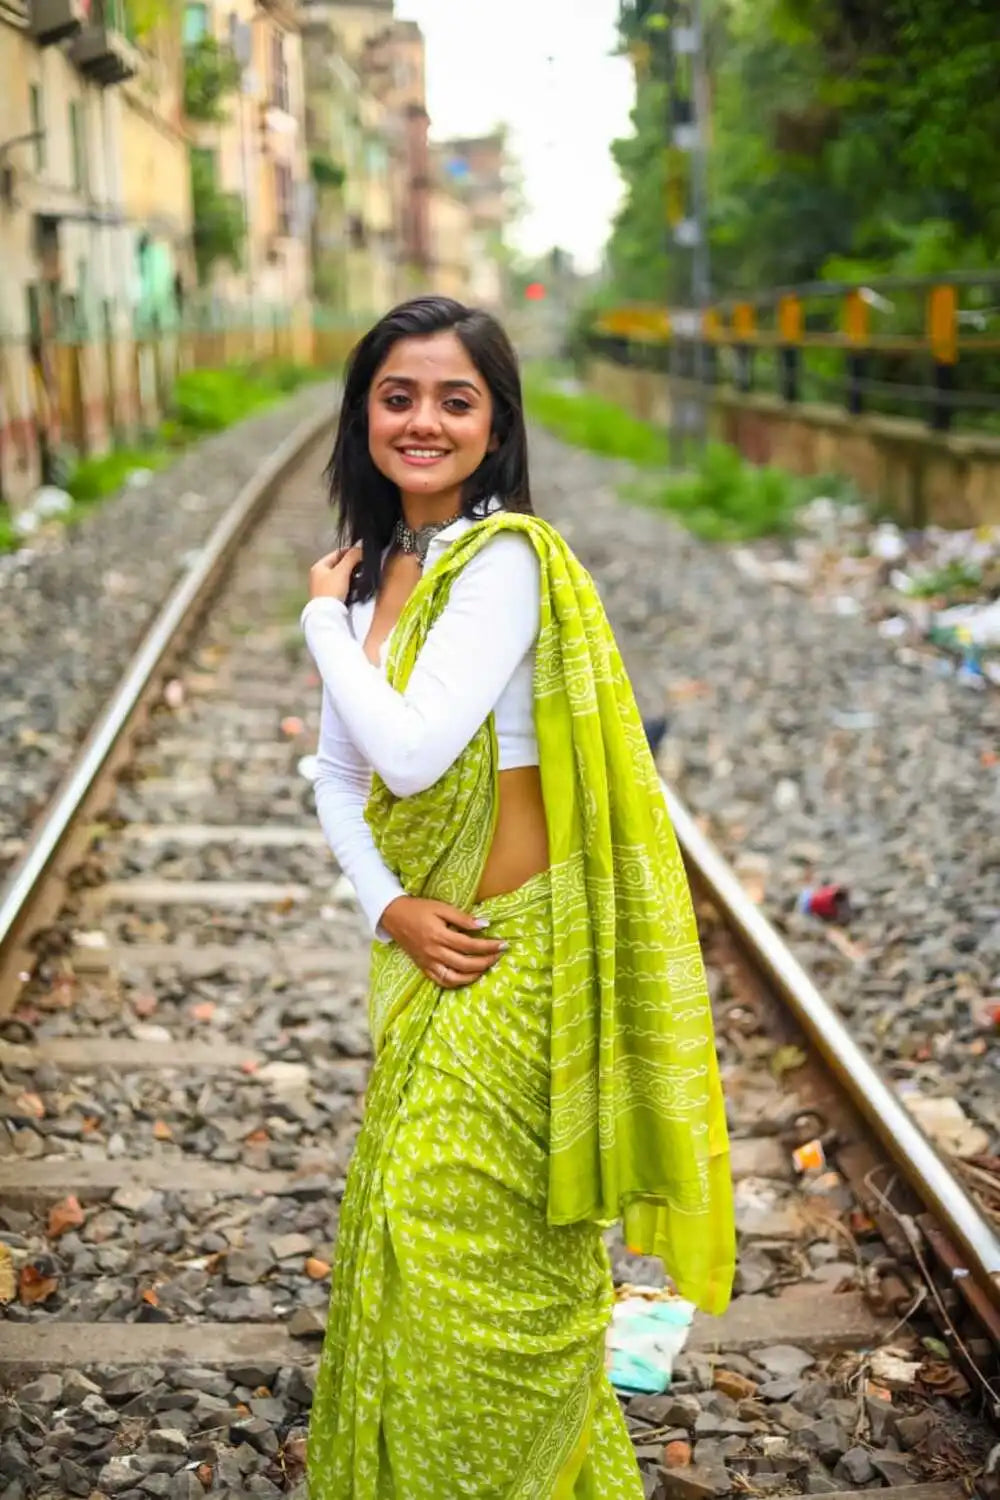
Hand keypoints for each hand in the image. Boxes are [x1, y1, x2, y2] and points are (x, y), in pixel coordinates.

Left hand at [309, 546, 362, 601]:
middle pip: (338, 565)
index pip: (336, 553)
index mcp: (319, 566)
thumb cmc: (332, 590)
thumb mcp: (342, 571)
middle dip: (351, 564)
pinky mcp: (329, 597)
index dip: (350, 551)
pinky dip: (348, 585)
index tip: (362, 552)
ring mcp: (323, 587)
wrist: (327, 614)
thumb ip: (352, 557)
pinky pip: (340, 586)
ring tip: (361, 576)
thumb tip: (360, 546)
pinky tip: (355, 587)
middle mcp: (318, 576)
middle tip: (363, 564)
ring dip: (351, 575)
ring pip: (340, 576)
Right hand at [380, 896, 504, 988]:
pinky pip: (443, 981)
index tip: (503, 944)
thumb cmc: (418, 909)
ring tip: (487, 966)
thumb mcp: (441, 907)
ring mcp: (428, 963)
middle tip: (500, 955)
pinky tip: (470, 976)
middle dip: (486, 961)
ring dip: (475, 974)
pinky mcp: (424, 968)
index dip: (488, 946)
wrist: (393, 916)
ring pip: (456, 977)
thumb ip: (463, 918)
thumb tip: (485, 924)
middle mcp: (434, 952)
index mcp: (438, 935)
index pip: (470, 945)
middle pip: (466, 963)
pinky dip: (458, 982)